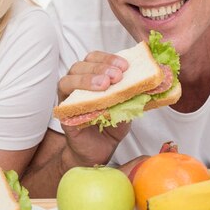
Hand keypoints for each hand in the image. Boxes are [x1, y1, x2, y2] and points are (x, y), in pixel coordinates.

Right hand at [59, 51, 130, 165]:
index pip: (94, 59)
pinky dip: (76, 101)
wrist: (100, 151)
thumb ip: (131, 93)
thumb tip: (145, 81)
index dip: (108, 58)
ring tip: (104, 86)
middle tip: (116, 77)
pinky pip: (64, 105)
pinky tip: (92, 103)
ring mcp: (68, 100)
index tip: (125, 66)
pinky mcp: (64, 116)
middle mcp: (77, 86)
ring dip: (86, 80)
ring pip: (67, 81)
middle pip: (79, 66)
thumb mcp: (127, 106)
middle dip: (99, 67)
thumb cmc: (111, 126)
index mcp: (92, 78)